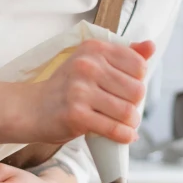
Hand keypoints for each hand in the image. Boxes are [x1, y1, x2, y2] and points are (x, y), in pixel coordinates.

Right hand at [20, 39, 155, 145]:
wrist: (32, 108)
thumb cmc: (66, 87)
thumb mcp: (92, 61)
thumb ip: (123, 54)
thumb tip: (151, 46)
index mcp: (94, 49)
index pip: (139, 66)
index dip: (138, 81)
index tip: (126, 90)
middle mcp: (87, 66)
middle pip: (137, 90)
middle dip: (135, 104)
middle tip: (124, 109)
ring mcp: (80, 90)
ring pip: (128, 111)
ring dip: (131, 123)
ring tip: (124, 123)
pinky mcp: (76, 115)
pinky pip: (114, 129)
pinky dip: (124, 136)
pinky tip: (125, 136)